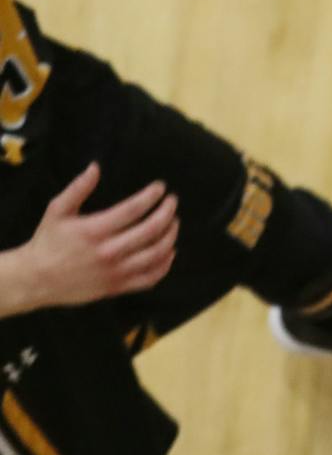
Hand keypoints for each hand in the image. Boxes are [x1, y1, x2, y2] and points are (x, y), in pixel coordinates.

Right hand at [4, 164, 177, 311]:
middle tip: (172, 201)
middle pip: (151, 230)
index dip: (152, 195)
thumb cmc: (48, 241)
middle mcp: (108, 252)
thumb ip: (77, 188)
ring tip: (174, 222)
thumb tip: (95, 166)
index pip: (134, 209)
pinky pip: (150, 278)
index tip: (161, 187)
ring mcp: (114, 272)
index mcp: (94, 230)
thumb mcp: (57, 211)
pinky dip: (165, 265)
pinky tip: (169, 251)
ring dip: (171, 235)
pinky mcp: (116, 287)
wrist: (35, 279)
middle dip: (167, 212)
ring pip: (156, 254)